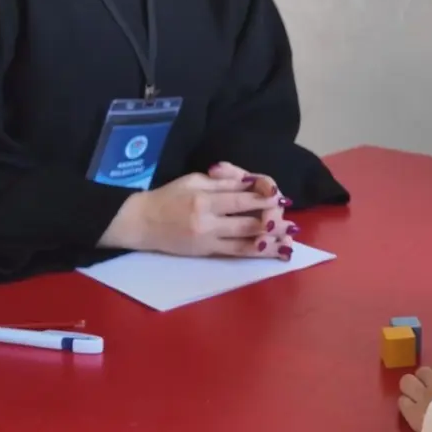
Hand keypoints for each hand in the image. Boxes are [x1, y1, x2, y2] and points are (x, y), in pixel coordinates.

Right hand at [101, 169, 296, 258]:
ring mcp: (209, 238)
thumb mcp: (194, 180)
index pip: (241, 197)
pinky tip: (271, 250)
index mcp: (204, 198)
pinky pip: (236, 252)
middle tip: (289, 220)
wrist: (141, 222)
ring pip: (246, 240)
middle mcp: (208, 220)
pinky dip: (256, 252)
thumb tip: (251, 181)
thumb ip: (223, 181)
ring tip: (290, 238)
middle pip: (248, 220)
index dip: (264, 197)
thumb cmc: (168, 196)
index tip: (280, 196)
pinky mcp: (207, 251)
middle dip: (272, 220)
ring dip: (271, 239)